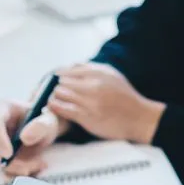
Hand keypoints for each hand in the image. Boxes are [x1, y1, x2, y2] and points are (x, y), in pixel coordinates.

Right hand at [0, 99, 68, 176]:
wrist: (45, 129)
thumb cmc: (46, 121)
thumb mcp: (50, 121)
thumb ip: (41, 126)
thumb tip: (24, 138)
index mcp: (5, 107)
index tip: (8, 154)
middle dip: (9, 159)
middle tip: (30, 167)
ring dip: (16, 167)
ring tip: (38, 165)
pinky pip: (2, 165)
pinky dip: (18, 170)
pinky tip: (34, 167)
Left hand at [48, 62, 165, 143]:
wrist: (141, 118)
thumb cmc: (126, 98)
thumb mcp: (112, 76)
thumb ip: (92, 69)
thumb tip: (71, 66)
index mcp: (98, 72)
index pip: (67, 70)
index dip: (55, 77)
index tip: (50, 84)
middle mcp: (93, 84)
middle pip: (61, 81)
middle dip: (52, 88)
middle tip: (43, 95)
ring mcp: (90, 100)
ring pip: (60, 93)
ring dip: (53, 98)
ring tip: (49, 102)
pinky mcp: (88, 116)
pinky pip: (64, 109)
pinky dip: (54, 107)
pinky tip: (52, 108)